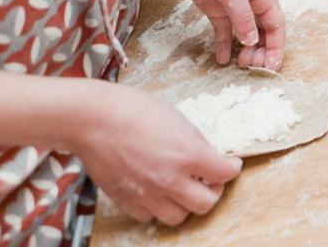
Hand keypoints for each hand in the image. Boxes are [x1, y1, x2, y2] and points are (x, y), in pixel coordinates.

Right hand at [67, 81, 240, 224]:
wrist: (95, 119)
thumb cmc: (134, 110)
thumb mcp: (178, 119)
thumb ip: (194, 143)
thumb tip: (205, 158)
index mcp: (188, 155)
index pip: (224, 173)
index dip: (233, 168)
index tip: (231, 164)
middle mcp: (170, 179)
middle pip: (205, 204)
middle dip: (213, 192)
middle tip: (210, 180)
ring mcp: (146, 193)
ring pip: (177, 217)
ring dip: (185, 204)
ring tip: (183, 189)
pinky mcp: (126, 200)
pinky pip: (148, 216)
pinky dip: (156, 208)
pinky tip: (157, 192)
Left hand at [163, 0, 285, 70]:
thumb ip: (243, 17)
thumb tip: (253, 41)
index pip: (276, 25)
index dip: (277, 46)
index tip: (271, 66)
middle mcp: (251, 2)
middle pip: (263, 32)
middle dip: (261, 51)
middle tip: (250, 67)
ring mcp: (232, 6)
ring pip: (245, 34)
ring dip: (246, 50)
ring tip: (239, 65)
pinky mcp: (215, 9)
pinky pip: (224, 31)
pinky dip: (225, 44)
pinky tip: (222, 58)